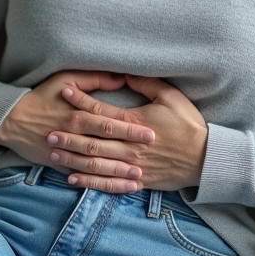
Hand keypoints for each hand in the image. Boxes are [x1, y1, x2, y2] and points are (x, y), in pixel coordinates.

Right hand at [0, 71, 155, 192]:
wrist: (12, 120)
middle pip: (107, 146)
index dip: (131, 128)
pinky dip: (101, 183)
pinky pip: (85, 177)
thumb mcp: (66, 79)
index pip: (109, 122)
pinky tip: (117, 187)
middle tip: (152, 155)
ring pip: (97, 166)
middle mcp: (74, 135)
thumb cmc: (42, 96)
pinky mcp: (61, 165)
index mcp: (77, 114)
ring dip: (118, 172)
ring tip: (139, 175)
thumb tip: (121, 77)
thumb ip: (94, 79)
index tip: (151, 132)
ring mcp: (67, 153)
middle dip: (130, 151)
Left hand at [49, 74, 207, 191]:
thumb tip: (126, 72)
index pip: (100, 110)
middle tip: (48, 129)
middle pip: (91, 138)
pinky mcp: (137, 180)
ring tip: (54, 152)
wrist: (206, 158)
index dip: (80, 100)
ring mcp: (132, 165)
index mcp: (134, 122)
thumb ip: (146, 84)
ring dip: (72, 158)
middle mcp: (129, 145)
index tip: (63, 92)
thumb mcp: (171, 97)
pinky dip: (89, 182)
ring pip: (95, 162)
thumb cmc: (189, 125)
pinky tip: (73, 179)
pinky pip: (108, 183)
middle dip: (68, 133)